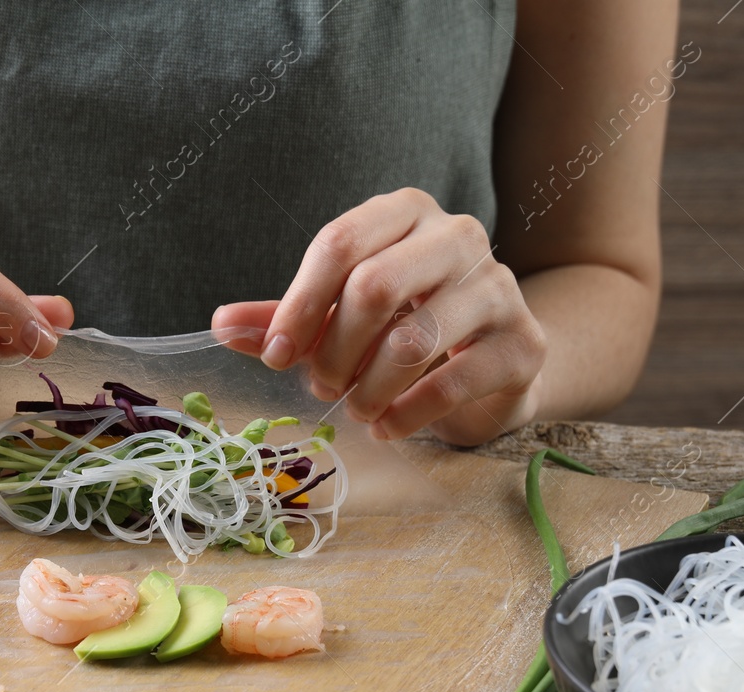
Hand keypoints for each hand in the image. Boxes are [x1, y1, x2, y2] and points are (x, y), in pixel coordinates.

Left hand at [213, 188, 545, 444]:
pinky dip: (407, 414)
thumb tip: (220, 324)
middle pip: (374, 286)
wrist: (492, 364)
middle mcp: (457, 235)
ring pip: (414, 339)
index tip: (275, 355)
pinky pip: (453, 381)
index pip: (340, 243)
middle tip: (323, 387)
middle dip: (335, 350)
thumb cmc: (405, 328)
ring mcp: (498, 287)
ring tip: (357, 410)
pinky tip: (387, 427)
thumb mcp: (339, 319)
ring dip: (369, 388)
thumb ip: (286, 320)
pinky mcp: (523, 342)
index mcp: (405, 213)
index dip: (299, 304)